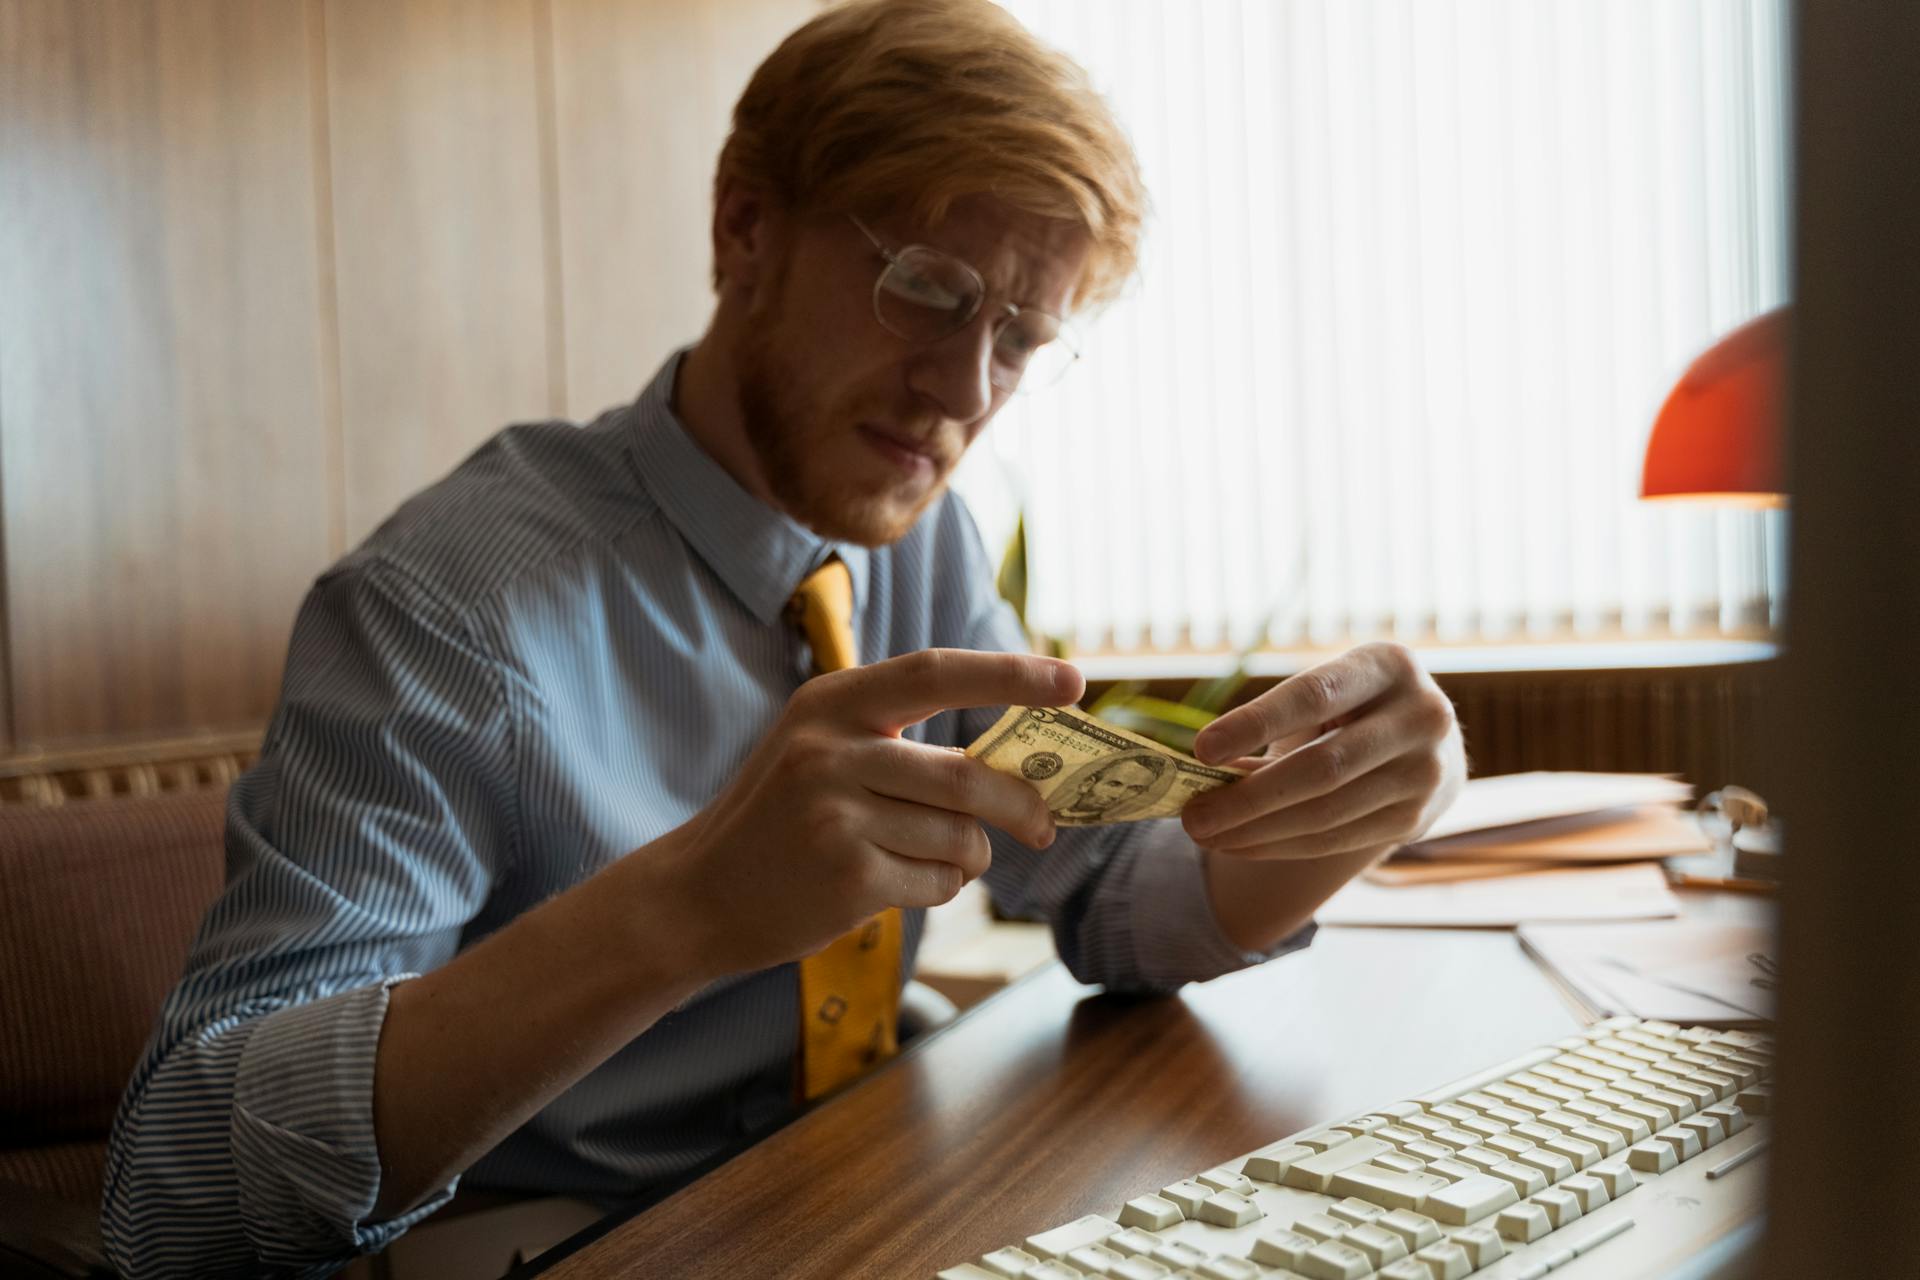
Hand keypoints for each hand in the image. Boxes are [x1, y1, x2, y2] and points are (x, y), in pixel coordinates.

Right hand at [657, 648, 1083, 975]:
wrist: (699, 894)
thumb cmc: (783, 818)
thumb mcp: (821, 749)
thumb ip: (902, 740)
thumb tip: (1021, 759)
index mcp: (832, 703)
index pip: (937, 673)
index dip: (1011, 675)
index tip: (1073, 681)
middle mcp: (830, 751)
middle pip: (968, 777)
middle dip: (1022, 806)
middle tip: (1045, 825)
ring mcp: (835, 815)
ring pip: (961, 837)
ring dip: (967, 857)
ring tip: (928, 859)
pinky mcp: (846, 877)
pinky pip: (938, 882)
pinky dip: (939, 887)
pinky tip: (895, 884)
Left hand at [1179, 642, 1463, 859]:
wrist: (1427, 744)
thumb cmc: (1351, 709)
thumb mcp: (1327, 695)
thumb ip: (1276, 723)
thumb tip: (1205, 775)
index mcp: (1388, 665)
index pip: (1314, 695)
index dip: (1255, 723)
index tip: (1199, 750)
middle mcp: (1421, 716)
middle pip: (1321, 768)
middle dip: (1247, 798)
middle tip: (1190, 817)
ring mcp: (1425, 772)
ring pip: (1326, 813)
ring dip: (1255, 830)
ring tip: (1204, 833)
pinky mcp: (1416, 819)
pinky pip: (1335, 839)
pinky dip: (1278, 844)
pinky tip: (1238, 843)